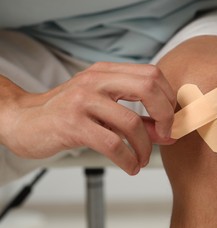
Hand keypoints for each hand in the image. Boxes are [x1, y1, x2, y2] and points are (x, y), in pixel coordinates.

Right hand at [0, 62, 175, 174]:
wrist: (25, 120)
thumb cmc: (68, 112)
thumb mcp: (104, 108)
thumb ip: (138, 118)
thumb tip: (167, 133)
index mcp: (106, 72)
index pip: (152, 74)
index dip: (168, 97)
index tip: (170, 119)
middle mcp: (96, 80)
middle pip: (148, 87)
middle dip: (165, 115)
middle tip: (166, 135)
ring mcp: (83, 100)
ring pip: (131, 122)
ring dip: (145, 147)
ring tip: (143, 158)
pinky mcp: (73, 124)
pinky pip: (112, 143)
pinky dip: (128, 159)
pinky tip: (130, 166)